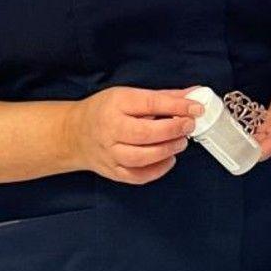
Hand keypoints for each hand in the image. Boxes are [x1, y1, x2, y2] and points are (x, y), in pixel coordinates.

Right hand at [62, 86, 202, 183]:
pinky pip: (137, 176)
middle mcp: (110, 129)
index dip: (177, 107)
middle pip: (145, 133)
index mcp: (116, 104)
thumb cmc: (103, 111)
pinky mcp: (112, 171)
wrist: (74, 134)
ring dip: (167, 150)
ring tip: (180, 142)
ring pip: (141, 157)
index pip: (150, 104)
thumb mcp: (129, 95)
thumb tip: (193, 95)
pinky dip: (157, 170)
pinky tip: (168, 159)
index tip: (195, 108)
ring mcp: (110, 153)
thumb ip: (163, 97)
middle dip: (173, 130)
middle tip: (188, 126)